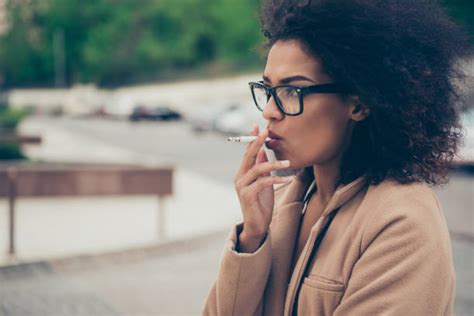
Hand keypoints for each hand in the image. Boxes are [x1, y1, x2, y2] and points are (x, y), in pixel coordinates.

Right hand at [234, 125, 290, 239]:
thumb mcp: (264, 182)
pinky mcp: (247, 195)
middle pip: (248, 156)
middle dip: (257, 142)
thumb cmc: (261, 203)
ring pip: (258, 169)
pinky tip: (287, 178)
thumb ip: (261, 167)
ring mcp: (241, 186)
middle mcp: (239, 177)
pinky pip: (263, 182)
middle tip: (266, 132)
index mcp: (242, 173)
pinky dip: (276, 179)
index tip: (257, 126)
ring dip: (274, 164)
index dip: (252, 139)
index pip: (247, 152)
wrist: (257, 225)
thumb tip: (262, 150)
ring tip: (288, 163)